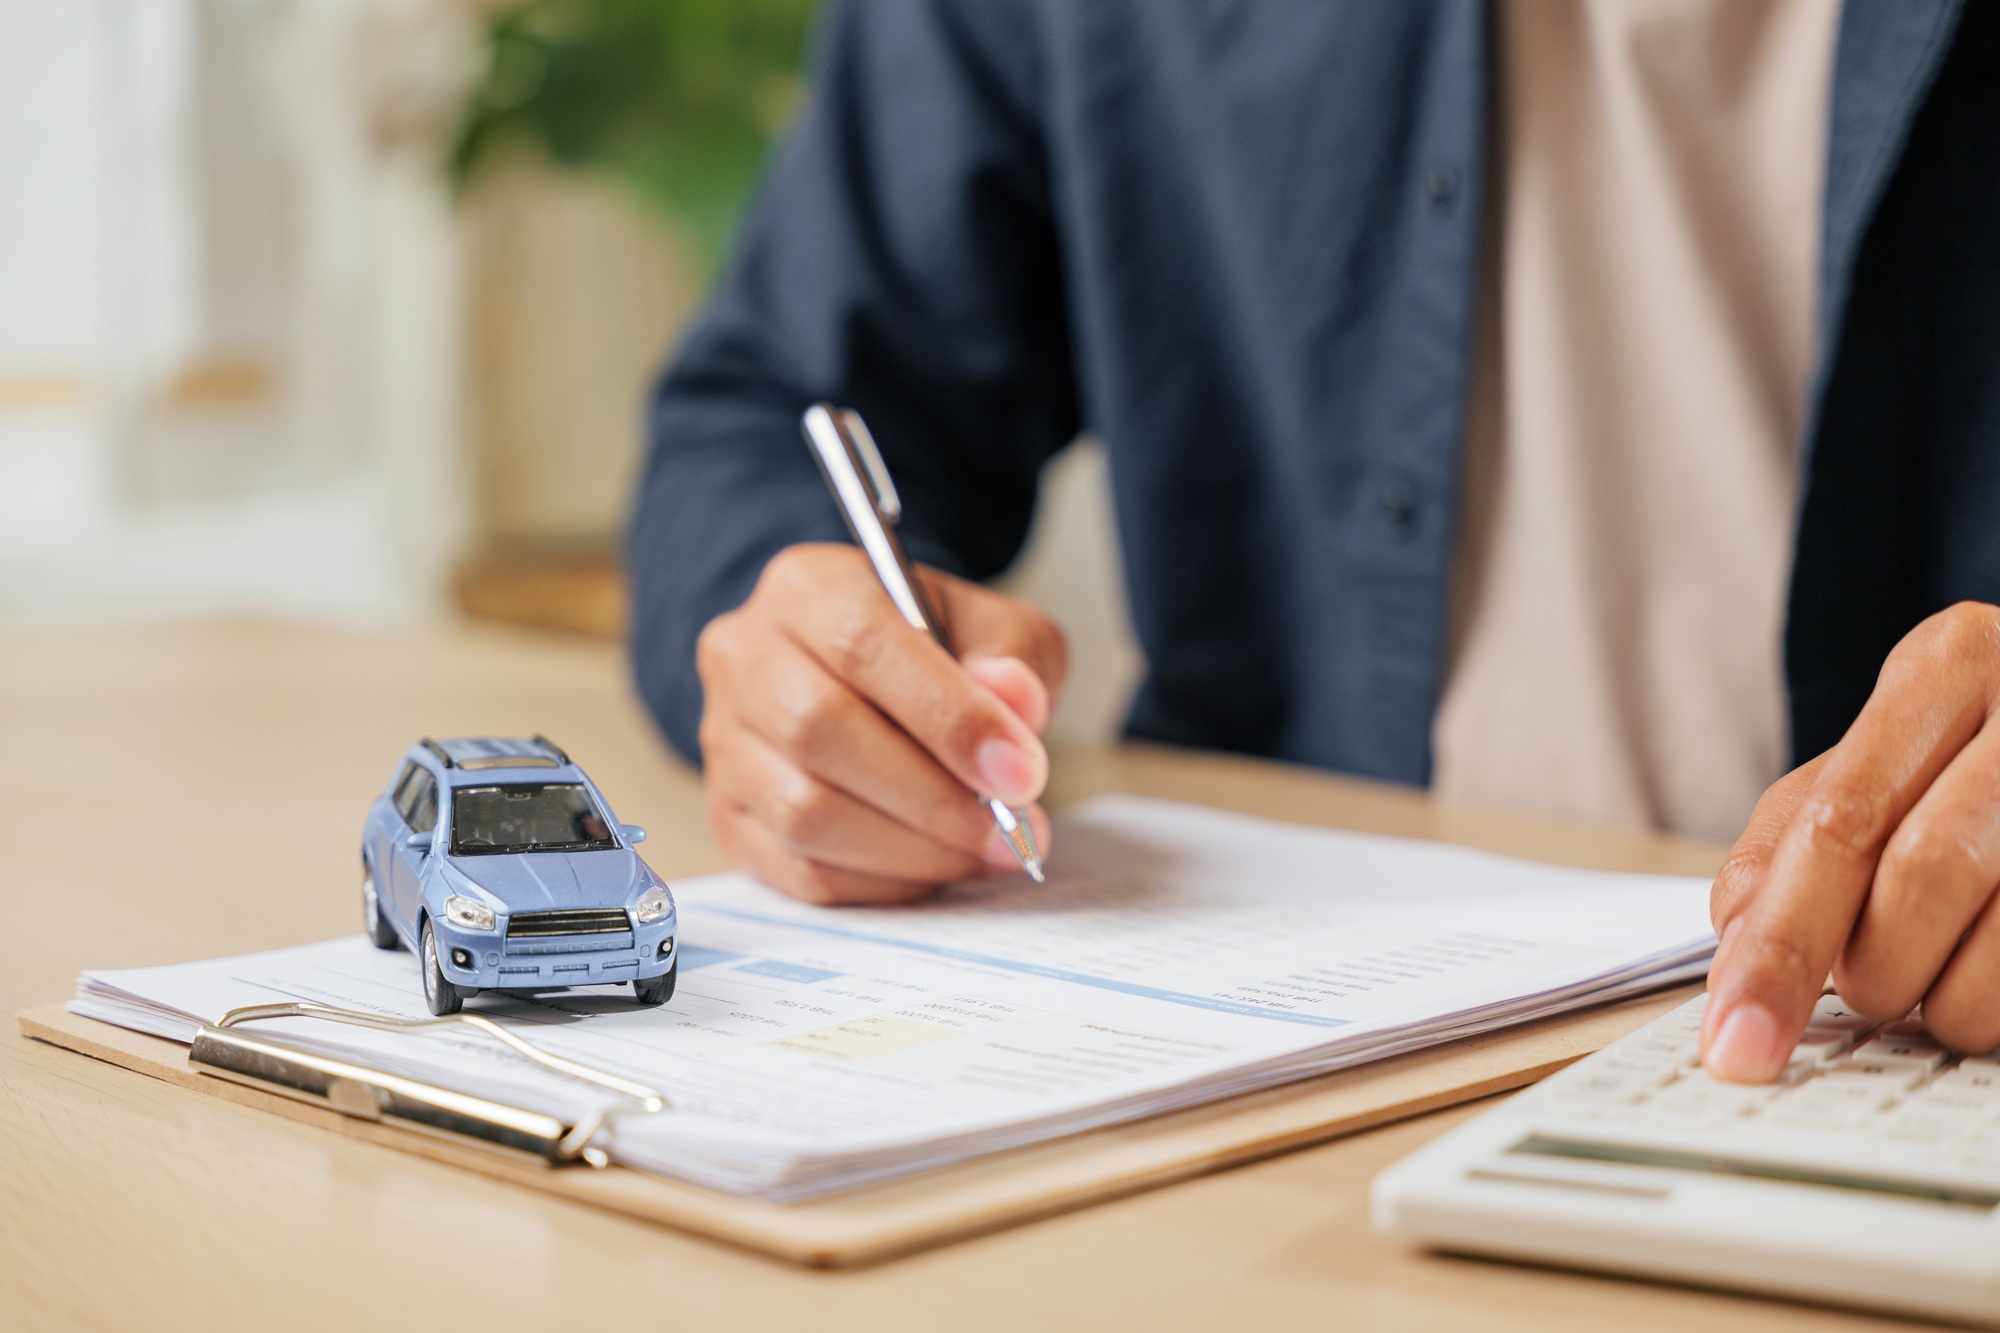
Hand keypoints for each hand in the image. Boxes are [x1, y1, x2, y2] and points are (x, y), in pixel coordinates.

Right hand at [695, 543, 1065, 903]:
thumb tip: (1013, 701)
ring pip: (804, 812)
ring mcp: (725, 742)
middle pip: (819, 730)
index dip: (946, 717)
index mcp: (807, 588)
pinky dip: (882, 882)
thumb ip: (1011, 655)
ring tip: (985, 851)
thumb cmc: (931, 651)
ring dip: (912, 848)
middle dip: (933, 796)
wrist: (867, 682)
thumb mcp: (990, 626)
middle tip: (1012, 828)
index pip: (862, 644)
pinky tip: (936, 867)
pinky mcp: (730, 816)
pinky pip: (799, 870)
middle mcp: (746, 656)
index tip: (1021, 773)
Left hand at [1704, 601, 1999, 1079]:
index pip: (1837, 823)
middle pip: (1925, 874)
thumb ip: (1790, 838)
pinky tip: (1989, 979)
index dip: (1777, 948)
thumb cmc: (1978, 756)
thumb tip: (1734, 940)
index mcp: (1951, 665)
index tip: (1734, 1043)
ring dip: (1946, 1001)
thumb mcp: (1878, 759)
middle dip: (1871, 967)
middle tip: (1861, 989)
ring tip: (1934, 980)